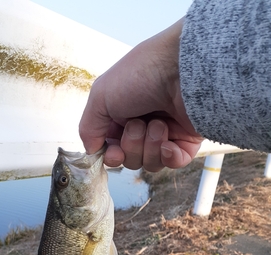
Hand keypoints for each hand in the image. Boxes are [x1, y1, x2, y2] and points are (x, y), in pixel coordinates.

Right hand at [79, 19, 202, 171]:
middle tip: (138, 124)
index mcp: (122, 114)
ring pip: (150, 163)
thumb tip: (91, 151)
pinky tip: (169, 143)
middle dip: (132, 146)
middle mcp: (143, 124)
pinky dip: (169, 156)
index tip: (114, 152)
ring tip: (159, 124)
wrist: (181, 68)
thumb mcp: (100, 96)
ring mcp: (167, 133)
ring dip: (150, 146)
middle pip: (130, 159)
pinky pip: (174, 163)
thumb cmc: (140, 74)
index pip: (112, 148)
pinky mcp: (187, 140)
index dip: (112, 155)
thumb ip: (89, 127)